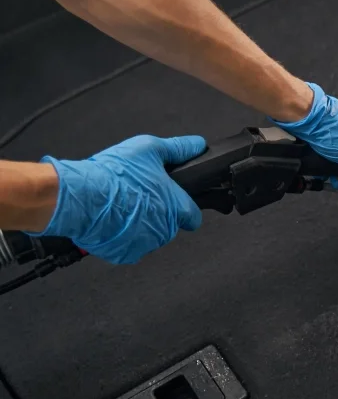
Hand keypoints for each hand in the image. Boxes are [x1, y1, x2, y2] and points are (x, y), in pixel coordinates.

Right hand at [31, 135, 206, 264]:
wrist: (79, 197)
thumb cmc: (114, 175)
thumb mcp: (149, 149)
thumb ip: (178, 149)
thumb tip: (197, 145)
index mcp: (176, 207)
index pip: (193, 216)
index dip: (184, 207)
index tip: (173, 201)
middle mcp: (164, 229)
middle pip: (169, 224)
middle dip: (158, 212)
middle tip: (137, 196)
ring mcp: (145, 244)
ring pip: (149, 235)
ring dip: (139, 223)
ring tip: (121, 204)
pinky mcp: (125, 254)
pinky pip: (128, 246)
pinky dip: (121, 235)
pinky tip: (111, 218)